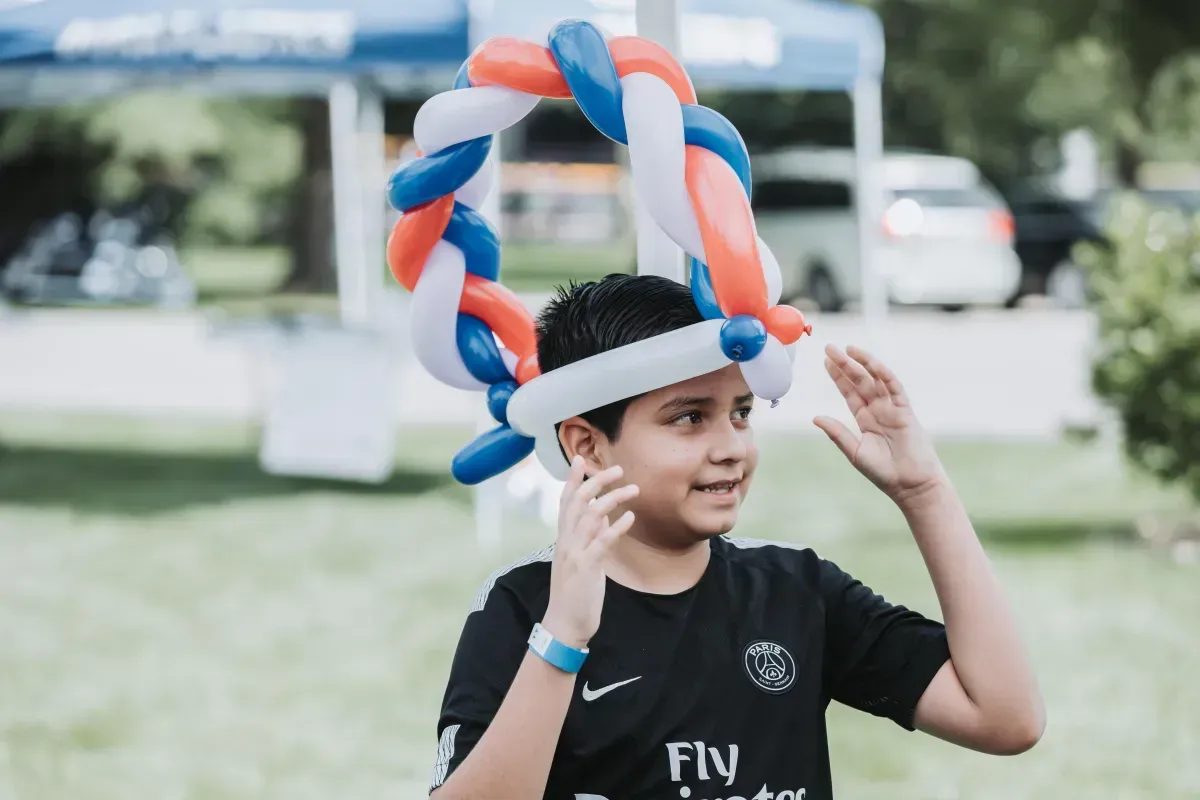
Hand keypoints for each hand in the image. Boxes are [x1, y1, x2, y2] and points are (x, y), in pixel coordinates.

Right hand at [541, 457, 638, 648]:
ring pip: (590, 516)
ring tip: (634, 490)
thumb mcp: (581, 559)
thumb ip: (590, 535)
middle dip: (596, 482)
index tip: (581, 459)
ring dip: (613, 499)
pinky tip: (631, 518)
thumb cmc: (575, 591)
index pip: (566, 501)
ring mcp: (575, 553)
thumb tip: (605, 515)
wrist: (565, 623)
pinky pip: (602, 542)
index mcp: (564, 538)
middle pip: (577, 502)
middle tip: (618, 469)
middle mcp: (566, 541)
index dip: (573, 479)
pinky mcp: (586, 568)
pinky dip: (616, 527)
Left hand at [813, 344, 946, 508]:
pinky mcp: (905, 411)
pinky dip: (884, 374)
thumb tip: (815, 417)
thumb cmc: (884, 472)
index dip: (838, 377)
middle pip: (859, 381)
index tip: (826, 361)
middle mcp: (878, 410)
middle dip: (845, 364)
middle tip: (829, 347)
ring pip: (875, 380)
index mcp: (865, 419)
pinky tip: (871, 363)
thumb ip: (837, 433)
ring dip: (863, 363)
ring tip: (848, 348)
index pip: (849, 392)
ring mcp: (892, 409)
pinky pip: (894, 388)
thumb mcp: (855, 451)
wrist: (911, 486)